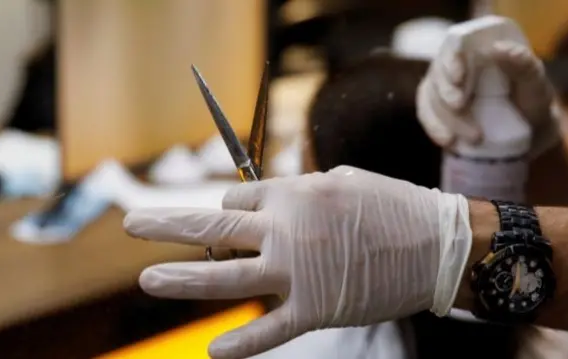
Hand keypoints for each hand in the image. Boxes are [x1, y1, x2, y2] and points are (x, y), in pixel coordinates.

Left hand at [124, 166, 471, 358]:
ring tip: (147, 280)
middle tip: (130, 223)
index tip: (240, 217)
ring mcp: (297, 273)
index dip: (233, 209)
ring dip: (184, 281)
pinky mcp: (316, 309)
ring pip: (227, 278)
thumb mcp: (339, 181)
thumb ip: (296, 190)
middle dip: (166, 225)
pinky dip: (243, 343)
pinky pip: (271, 329)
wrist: (436, 244)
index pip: (236, 200)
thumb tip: (266, 199)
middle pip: (214, 227)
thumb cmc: (390, 204)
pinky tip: (214, 353)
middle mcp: (286, 230)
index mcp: (292, 193)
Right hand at [417, 40, 558, 157]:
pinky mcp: (435, 109)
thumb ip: (523, 65)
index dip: (452, 60)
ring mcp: (441, 87)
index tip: (458, 77)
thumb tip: (497, 48)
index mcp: (477, 49)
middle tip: (459, 107)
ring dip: (445, 117)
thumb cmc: (531, 101)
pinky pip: (426, 115)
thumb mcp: (535, 83)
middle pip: (438, 73)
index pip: (455, 45)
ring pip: (431, 97)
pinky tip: (447, 141)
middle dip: (445, 92)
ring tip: (472, 137)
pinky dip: (434, 128)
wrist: (526, 132)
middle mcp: (454, 63)